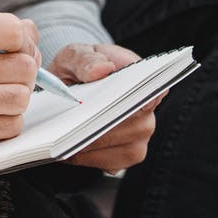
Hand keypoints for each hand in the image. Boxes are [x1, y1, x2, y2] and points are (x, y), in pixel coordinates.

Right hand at [0, 14, 40, 164]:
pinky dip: (6, 122)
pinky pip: (13, 125)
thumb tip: (33, 33)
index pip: (14, 29)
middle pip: (25, 66)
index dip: (24, 41)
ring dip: (15, 100)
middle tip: (7, 79)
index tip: (16, 50)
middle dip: (23, 74)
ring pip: (22, 97)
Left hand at [49, 43, 163, 171]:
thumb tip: (102, 69)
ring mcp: (139, 136)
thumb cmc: (78, 69)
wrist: (70, 88)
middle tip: (72, 126)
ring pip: (120, 148)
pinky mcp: (125, 156)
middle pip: (133, 127)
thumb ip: (86, 59)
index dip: (137, 102)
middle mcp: (148, 110)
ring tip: (64, 136)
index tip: (111, 107)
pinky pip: (108, 162)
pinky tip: (69, 146)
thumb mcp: (75, 55)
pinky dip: (87, 156)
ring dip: (91, 144)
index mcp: (144, 79)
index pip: (153, 92)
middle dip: (101, 127)